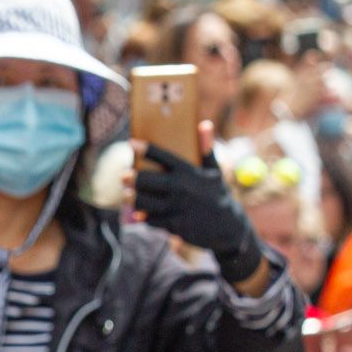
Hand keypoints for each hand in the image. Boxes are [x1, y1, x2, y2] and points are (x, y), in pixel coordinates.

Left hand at [131, 122, 263, 282]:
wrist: (228, 227)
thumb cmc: (218, 194)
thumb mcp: (214, 171)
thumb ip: (206, 149)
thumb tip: (204, 123)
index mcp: (189, 172)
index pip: (164, 157)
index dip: (146, 149)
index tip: (131, 144)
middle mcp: (181, 188)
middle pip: (148, 181)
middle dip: (133, 178)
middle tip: (122, 175)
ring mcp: (176, 207)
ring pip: (146, 202)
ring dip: (133, 199)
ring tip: (126, 195)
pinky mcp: (174, 225)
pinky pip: (152, 220)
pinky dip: (144, 217)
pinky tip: (138, 213)